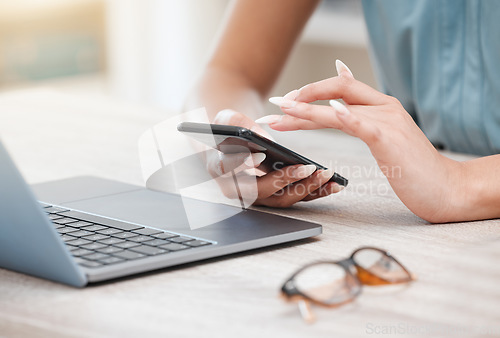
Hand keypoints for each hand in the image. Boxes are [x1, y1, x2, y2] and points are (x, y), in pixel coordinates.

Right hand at [205, 109, 343, 207]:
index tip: (259, 155)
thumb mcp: (227, 119)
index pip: (225, 169)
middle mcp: (237, 189)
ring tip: (326, 174)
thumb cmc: (229, 129)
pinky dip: (316, 191)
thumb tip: (261, 138)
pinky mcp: (276, 196)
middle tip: (307, 168)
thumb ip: (237, 123)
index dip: (241, 163)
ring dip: (306, 188)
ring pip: (282, 199)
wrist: (234, 142)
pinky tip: (333, 183)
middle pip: (260, 191)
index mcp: (218, 168)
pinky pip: (296, 197)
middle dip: (286, 180)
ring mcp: (258, 196)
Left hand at [257, 60, 462, 221]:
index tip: (284, 104)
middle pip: (335, 91)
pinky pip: (362, 124)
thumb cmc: (414, 169)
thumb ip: (363, 121)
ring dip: (307, 109)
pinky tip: (330, 110)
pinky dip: (345, 115)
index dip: (310, 92)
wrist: (446, 188)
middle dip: (300, 98)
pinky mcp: (390, 139)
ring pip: (340, 108)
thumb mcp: (386, 139)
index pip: (339, 88)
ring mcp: (388, 121)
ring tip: (283, 111)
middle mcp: (383, 108)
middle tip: (273, 107)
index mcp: (381, 107)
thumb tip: (339, 106)